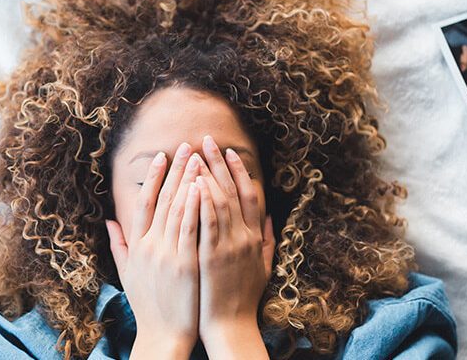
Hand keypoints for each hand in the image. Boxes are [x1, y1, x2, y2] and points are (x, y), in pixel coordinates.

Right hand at [106, 143, 202, 358]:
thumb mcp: (128, 273)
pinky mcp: (184, 264)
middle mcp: (150, 246)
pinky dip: (195, 206)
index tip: (162, 156)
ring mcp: (167, 254)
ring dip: (188, 180)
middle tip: (186, 146)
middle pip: (163, 199)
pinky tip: (201, 186)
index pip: (144, 202)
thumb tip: (109, 221)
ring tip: (198, 157)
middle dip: (176, 170)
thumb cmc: (149, 305)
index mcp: (138, 246)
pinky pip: (190, 228)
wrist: (162, 335)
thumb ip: (119, 245)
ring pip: (177, 209)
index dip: (153, 177)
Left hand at [195, 136, 272, 358]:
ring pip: (220, 202)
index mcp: (255, 238)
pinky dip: (203, 202)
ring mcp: (230, 246)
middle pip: (233, 191)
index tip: (229, 151)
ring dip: (208, 175)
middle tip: (207, 140)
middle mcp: (245, 237)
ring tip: (196, 154)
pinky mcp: (213, 257)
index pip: (249, 195)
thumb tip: (271, 217)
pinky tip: (195, 183)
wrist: (232, 326)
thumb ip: (268, 240)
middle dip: (219, 163)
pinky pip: (208, 223)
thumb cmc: (243, 299)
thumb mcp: (264, 266)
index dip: (239, 171)